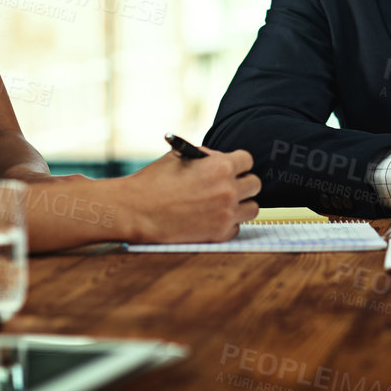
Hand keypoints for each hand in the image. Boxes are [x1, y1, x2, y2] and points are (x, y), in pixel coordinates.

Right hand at [123, 146, 259, 242]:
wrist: (135, 211)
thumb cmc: (154, 181)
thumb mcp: (180, 156)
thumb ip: (207, 156)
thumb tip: (221, 159)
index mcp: (221, 166)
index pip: (248, 161)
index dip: (237, 163)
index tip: (232, 168)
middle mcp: (228, 190)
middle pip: (255, 184)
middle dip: (242, 183)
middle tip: (228, 186)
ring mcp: (226, 214)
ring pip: (252, 208)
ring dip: (240, 204)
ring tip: (222, 203)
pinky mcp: (220, 234)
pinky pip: (237, 227)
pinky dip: (228, 223)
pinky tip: (211, 218)